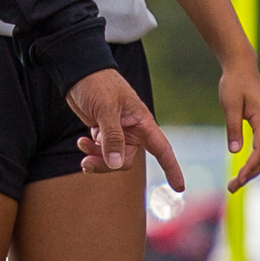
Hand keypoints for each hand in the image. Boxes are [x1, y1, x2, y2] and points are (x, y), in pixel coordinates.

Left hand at [66, 68, 183, 188]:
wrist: (79, 72)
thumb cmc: (98, 84)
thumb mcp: (105, 109)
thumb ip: (111, 137)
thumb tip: (116, 165)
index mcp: (142, 122)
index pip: (162, 149)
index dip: (172, 168)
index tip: (180, 188)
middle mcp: (133, 130)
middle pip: (125, 160)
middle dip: (107, 164)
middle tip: (87, 161)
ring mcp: (118, 132)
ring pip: (111, 158)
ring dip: (96, 158)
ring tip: (81, 147)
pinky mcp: (104, 132)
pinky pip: (101, 151)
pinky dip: (91, 150)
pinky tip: (81, 142)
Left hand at [220, 59, 259, 190]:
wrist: (242, 69)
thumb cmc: (234, 85)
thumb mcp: (230, 105)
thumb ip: (233, 128)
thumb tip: (235, 152)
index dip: (249, 170)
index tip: (237, 182)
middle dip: (250, 175)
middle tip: (231, 188)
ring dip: (252, 171)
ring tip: (235, 183)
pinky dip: (254, 163)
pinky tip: (242, 170)